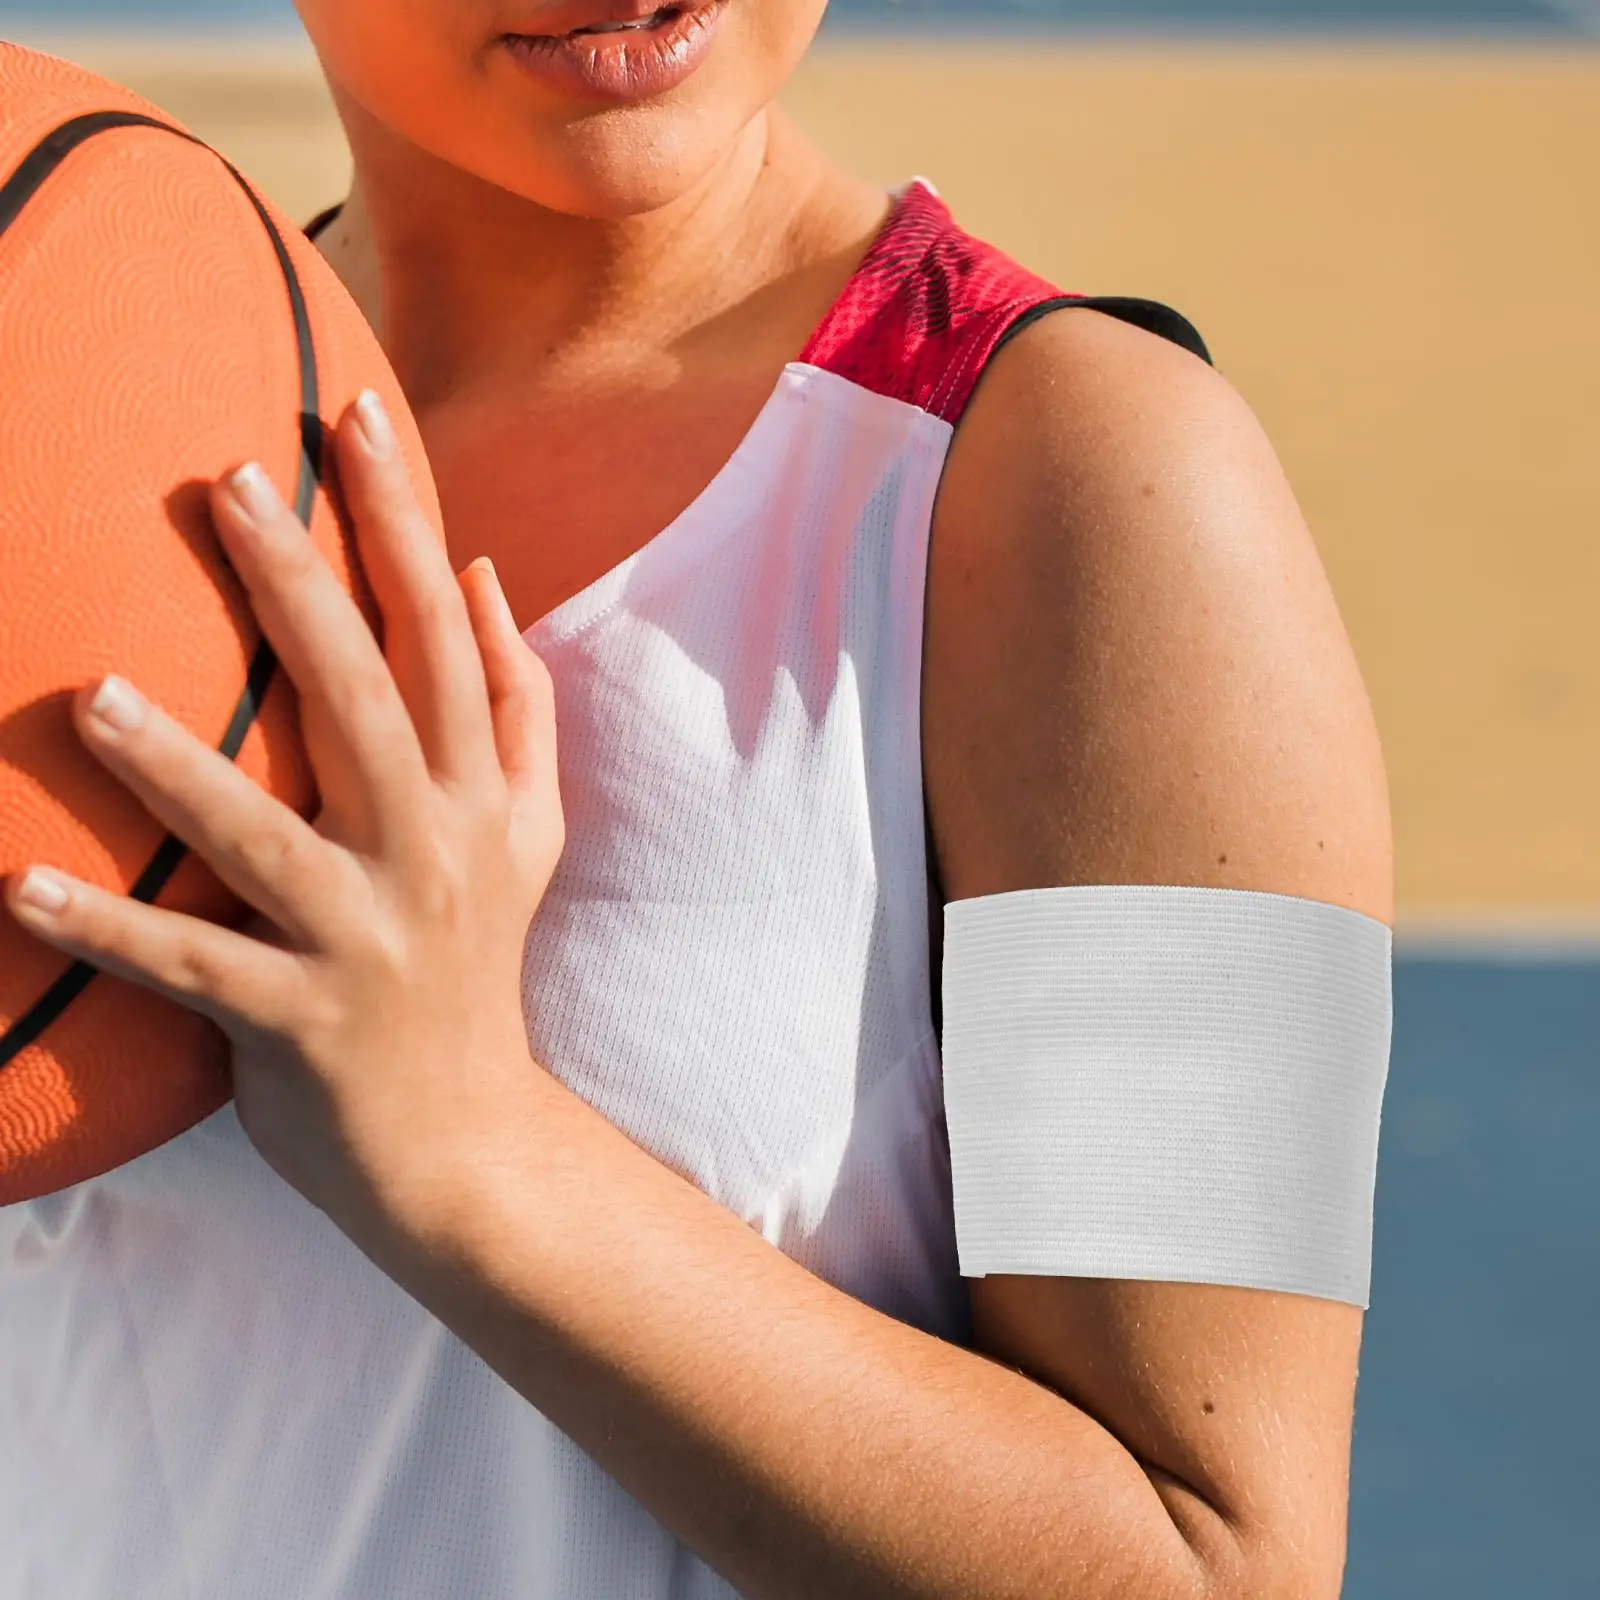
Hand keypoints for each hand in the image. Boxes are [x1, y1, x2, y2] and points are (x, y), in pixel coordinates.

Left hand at [5, 392, 562, 1245]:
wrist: (466, 1138)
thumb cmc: (479, 963)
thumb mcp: (530, 833)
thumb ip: (520, 706)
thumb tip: (488, 579)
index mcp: (482, 795)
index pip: (448, 638)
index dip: (407, 525)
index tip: (359, 419)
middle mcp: (434, 851)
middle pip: (368, 702)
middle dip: (300, 590)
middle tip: (224, 484)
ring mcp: (367, 937)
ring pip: (266, 837)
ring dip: (178, 766)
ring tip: (92, 694)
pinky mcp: (299, 1020)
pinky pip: (194, 967)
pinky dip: (111, 929)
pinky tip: (20, 886)